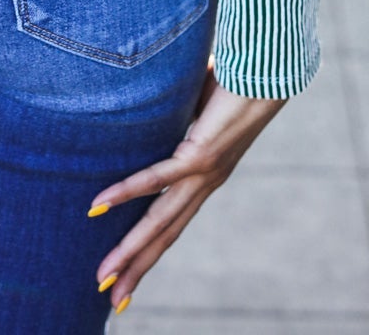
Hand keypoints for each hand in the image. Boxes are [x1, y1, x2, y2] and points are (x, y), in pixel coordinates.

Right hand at [89, 70, 285, 313]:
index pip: (172, 220)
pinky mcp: (200, 155)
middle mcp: (205, 183)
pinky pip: (156, 178)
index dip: (151, 247)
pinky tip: (99, 205)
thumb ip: (175, 107)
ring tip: (105, 278)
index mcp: (206, 175)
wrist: (269, 70)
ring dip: (130, 251)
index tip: (131, 275)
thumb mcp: (195, 100)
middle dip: (138, 267)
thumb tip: (148, 92)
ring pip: (160, 221)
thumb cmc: (236, 77)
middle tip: (112, 299)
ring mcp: (203, 173)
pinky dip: (126, 192)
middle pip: (165, 235)